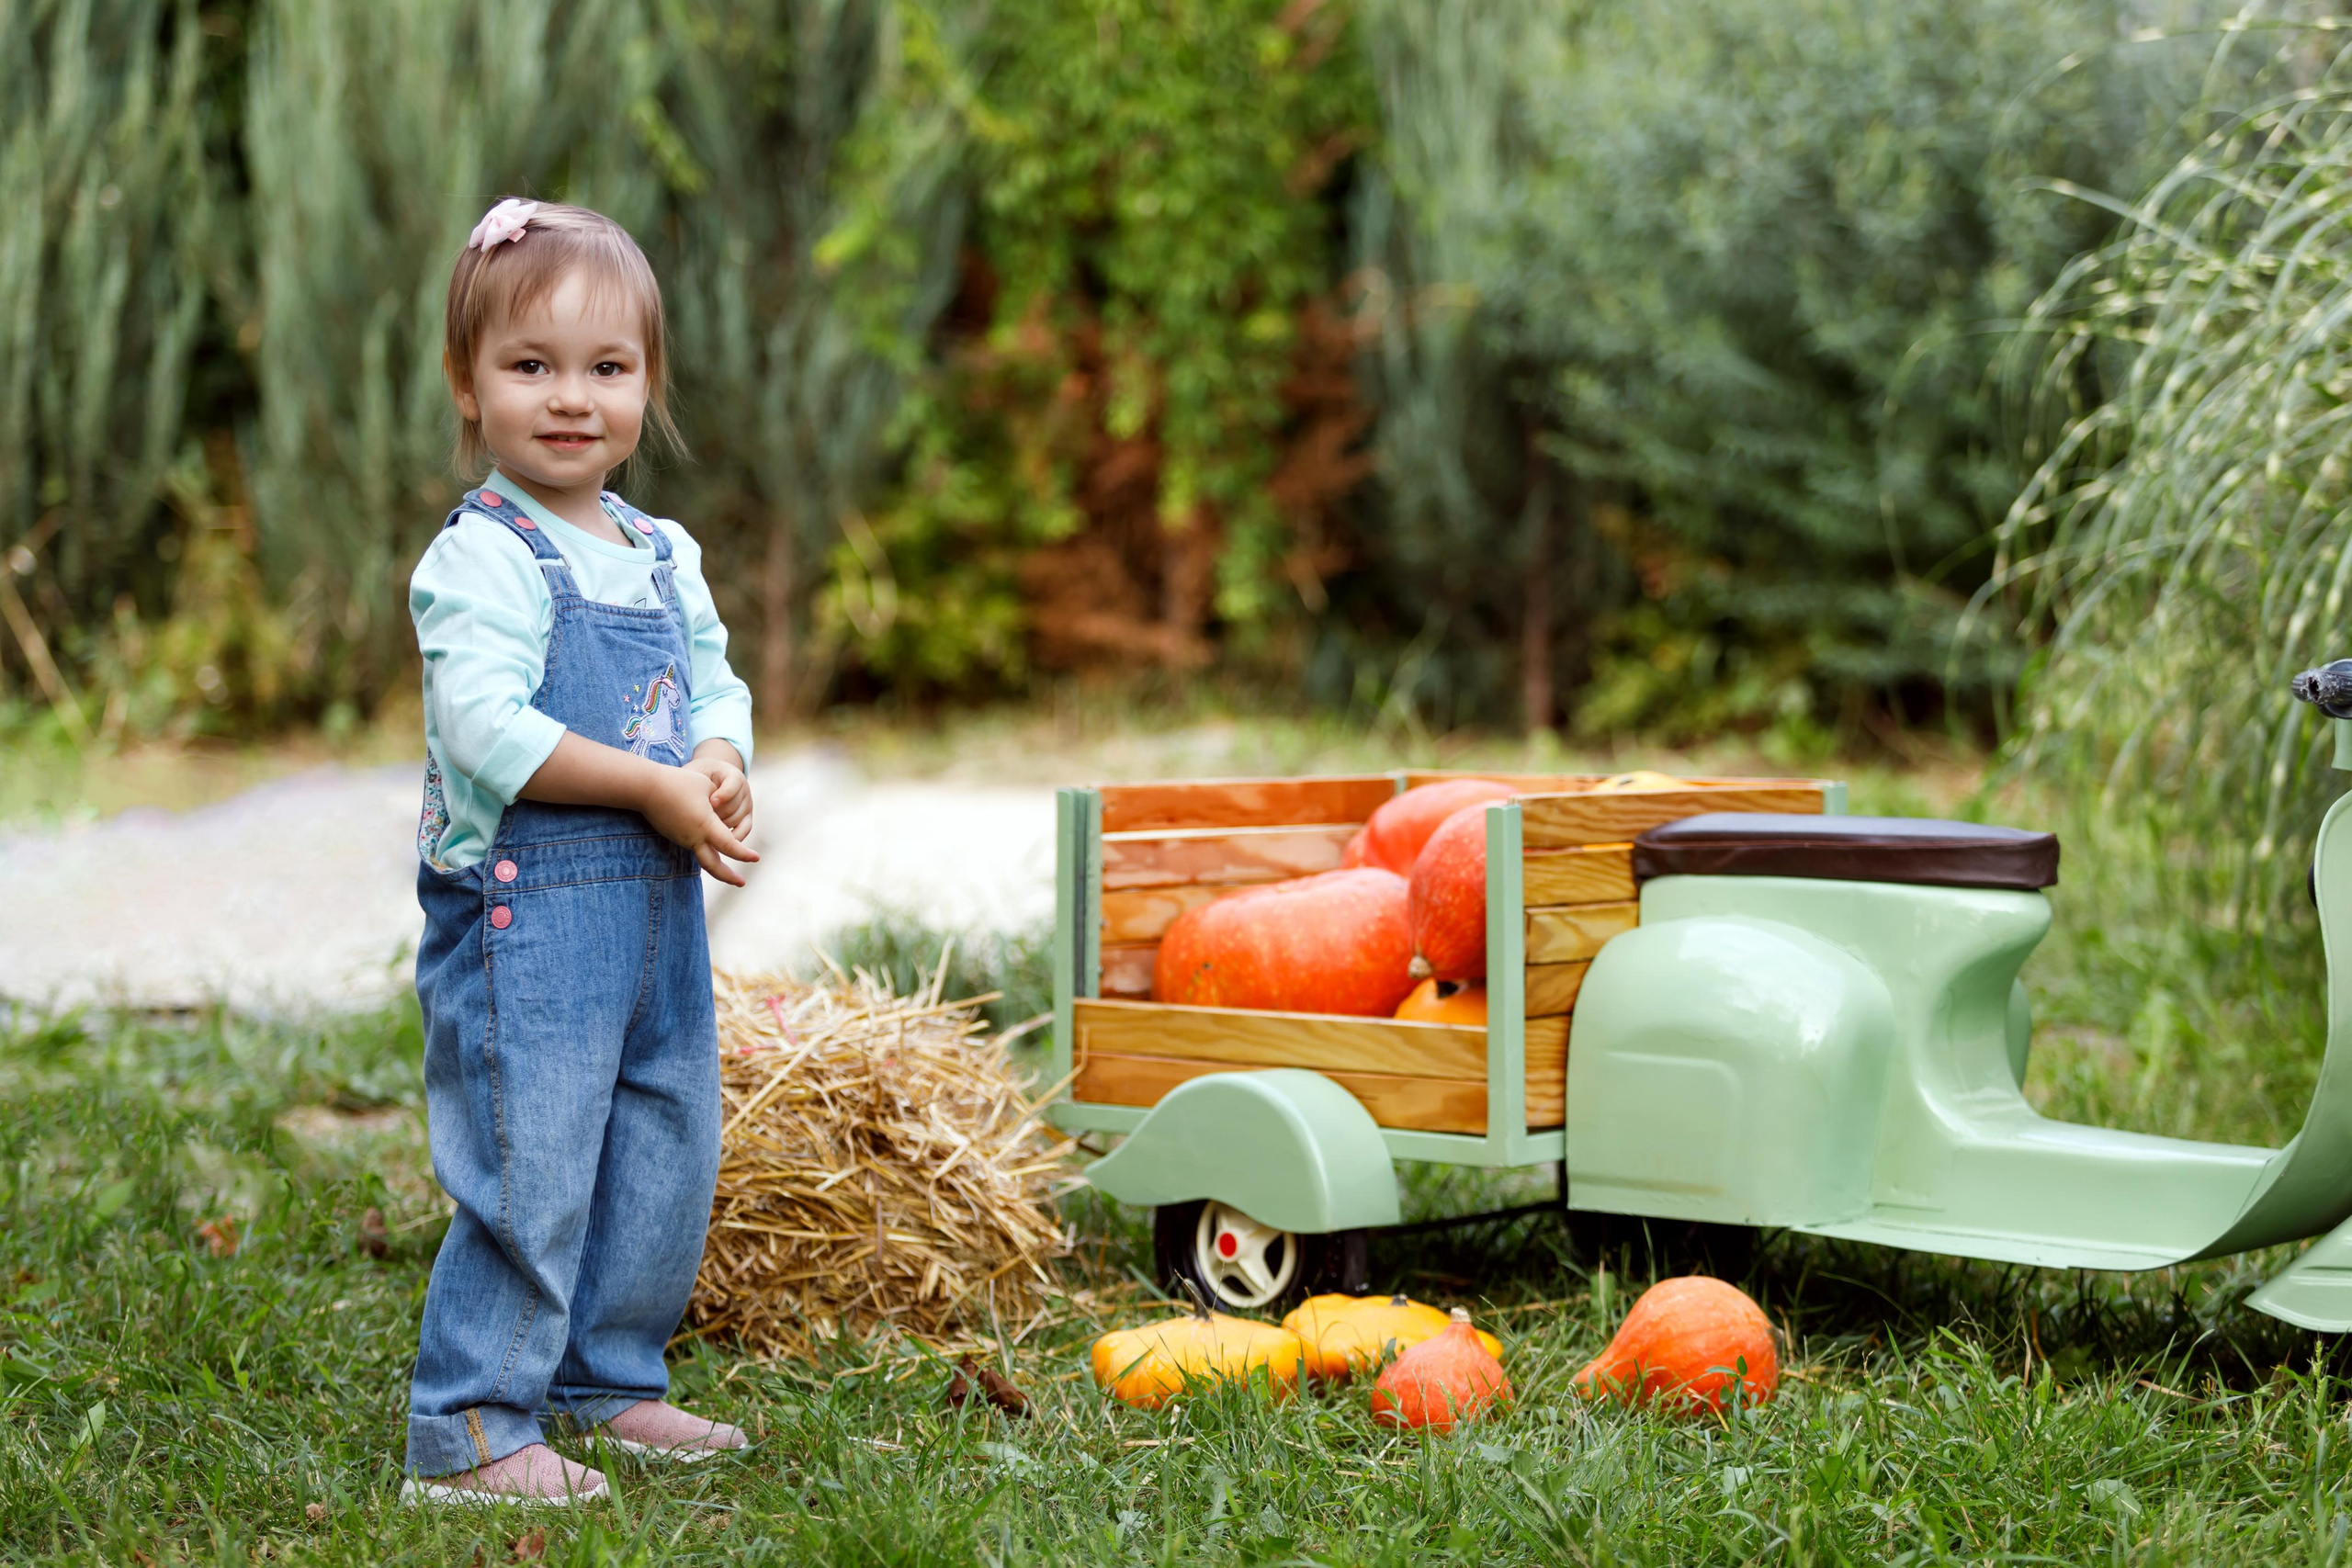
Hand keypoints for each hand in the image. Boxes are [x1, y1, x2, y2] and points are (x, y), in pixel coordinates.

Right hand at [637, 766, 759, 886]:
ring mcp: (683, 839)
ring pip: (703, 858)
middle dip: (729, 876)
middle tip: (742, 882)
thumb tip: (726, 812)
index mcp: (705, 825)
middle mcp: (694, 837)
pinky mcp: (675, 836)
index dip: (744, 853)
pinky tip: (713, 851)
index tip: (756, 858)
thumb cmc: (680, 782)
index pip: (730, 846)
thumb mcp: (707, 788)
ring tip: (730, 872)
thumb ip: (721, 802)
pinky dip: (706, 852)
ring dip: (717, 866)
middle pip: (713, 865)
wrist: (646, 788)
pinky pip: (694, 848)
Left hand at [685, 753, 752, 836]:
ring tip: (702, 828)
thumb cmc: (700, 776)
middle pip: (733, 806)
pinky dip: (730, 837)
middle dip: (716, 814)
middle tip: (700, 820)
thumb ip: (697, 783)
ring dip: (719, 826)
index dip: (723, 795)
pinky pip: (743, 831)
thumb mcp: (697, 773)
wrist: (711, 779)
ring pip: (736, 820)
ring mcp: (747, 805)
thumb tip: (694, 799)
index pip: (733, 785)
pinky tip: (714, 839)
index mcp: (733, 775)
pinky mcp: (747, 818)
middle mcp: (744, 790)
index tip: (711, 802)